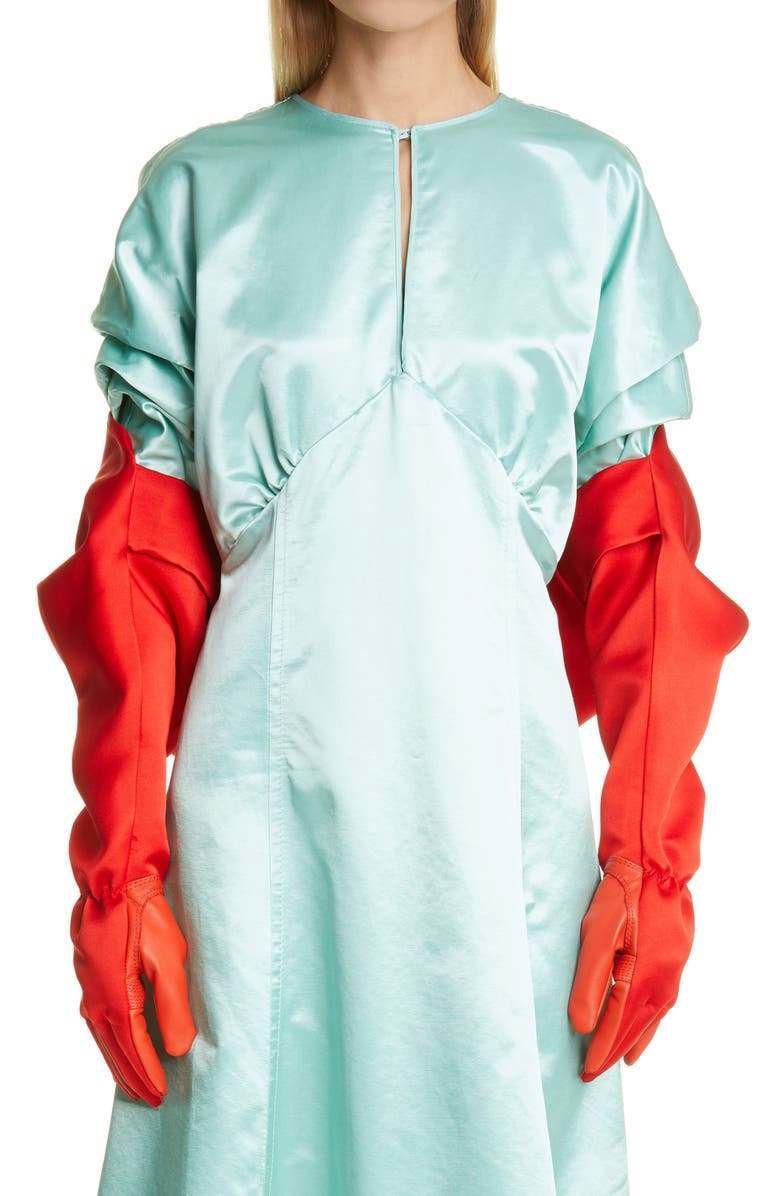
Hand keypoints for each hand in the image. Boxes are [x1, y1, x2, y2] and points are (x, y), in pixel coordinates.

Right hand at [71, 876, 195, 1104]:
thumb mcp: (170, 959)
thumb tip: (178, 1049)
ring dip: (120, 1061)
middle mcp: (97, 999)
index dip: (149, 1074)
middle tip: (150, 1099)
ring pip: (104, 1037)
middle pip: (115, 1051)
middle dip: (133, 1077)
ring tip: (135, 1081)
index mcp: (116, 999)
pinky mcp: (91, 975)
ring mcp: (90, 987)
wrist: (114, 881)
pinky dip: (111, 1039)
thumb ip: (174, 1006)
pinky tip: (120, 1041)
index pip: (135, 1050)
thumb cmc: (145, 914)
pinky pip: (99, 1020)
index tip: (162, 1095)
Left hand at [568, 857, 692, 1080]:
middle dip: (618, 1050)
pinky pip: (663, 996)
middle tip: (598, 1072)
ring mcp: (673, 966)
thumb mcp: (596, 935)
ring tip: (625, 1057)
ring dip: (638, 1036)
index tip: (586, 1072)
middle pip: (640, 1026)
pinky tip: (645, 1016)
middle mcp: (664, 977)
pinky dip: (651, 1014)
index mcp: (645, 976)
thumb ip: (589, 981)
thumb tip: (581, 1025)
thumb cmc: (620, 894)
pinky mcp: (675, 954)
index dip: (601, 1050)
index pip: (619, 1025)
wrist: (653, 860)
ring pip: (655, 1013)